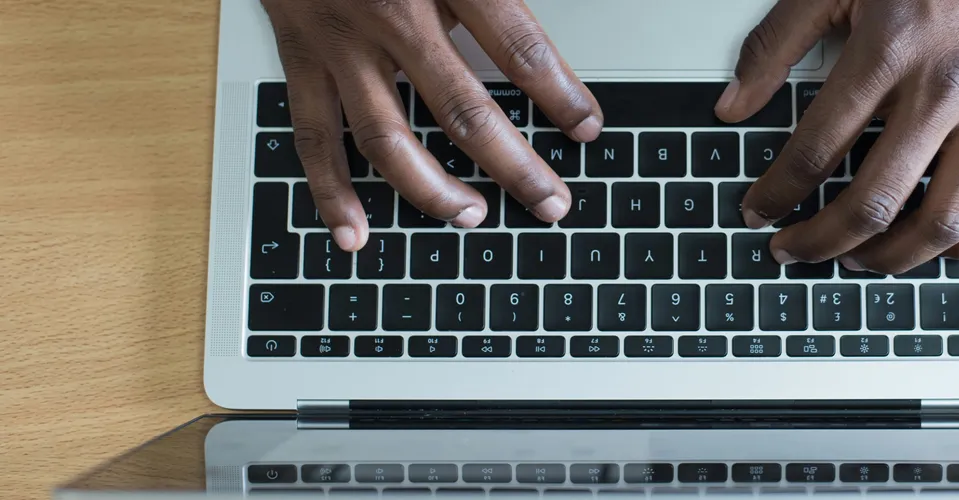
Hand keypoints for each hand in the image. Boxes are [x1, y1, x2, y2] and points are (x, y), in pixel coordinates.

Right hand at [263, 0, 601, 250]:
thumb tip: (545, 47)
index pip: (518, 49)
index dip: (561, 95)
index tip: (587, 128)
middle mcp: (393, 13)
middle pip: (463, 110)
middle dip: (514, 166)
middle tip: (550, 201)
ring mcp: (341, 41)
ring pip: (388, 137)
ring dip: (433, 190)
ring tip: (473, 216)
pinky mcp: (300, 57)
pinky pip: (314, 135)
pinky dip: (332, 191)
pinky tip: (357, 231)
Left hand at [717, 0, 958, 272]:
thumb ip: (777, 42)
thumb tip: (732, 105)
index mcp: (889, 50)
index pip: (816, 149)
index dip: (776, 193)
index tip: (758, 211)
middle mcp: (945, 89)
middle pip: (874, 201)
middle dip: (820, 240)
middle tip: (793, 250)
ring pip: (944, 221)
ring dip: (892, 257)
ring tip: (858, 259)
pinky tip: (939, 247)